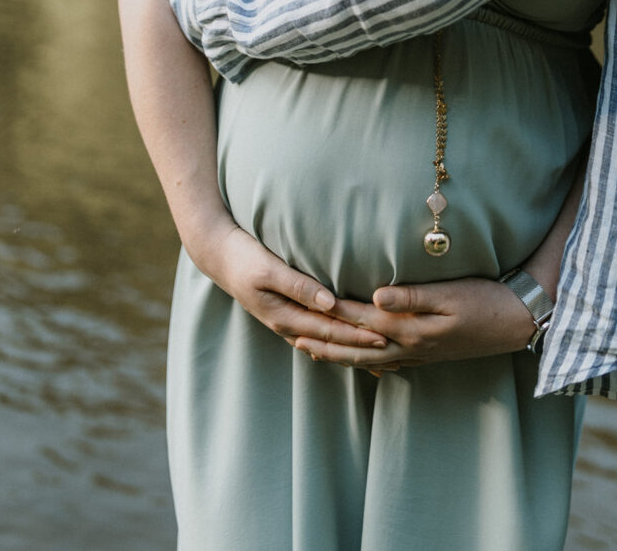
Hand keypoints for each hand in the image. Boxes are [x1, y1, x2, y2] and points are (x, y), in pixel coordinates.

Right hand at [193, 220, 388, 351]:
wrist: (219, 256)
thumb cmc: (244, 257)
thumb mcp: (269, 269)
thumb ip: (299, 285)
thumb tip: (329, 302)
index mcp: (285, 317)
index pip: (330, 331)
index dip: (358, 336)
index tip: (385, 338)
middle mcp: (289, 326)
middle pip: (333, 342)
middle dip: (364, 350)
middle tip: (397, 356)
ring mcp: (289, 323)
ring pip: (328, 343)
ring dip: (355, 351)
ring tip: (384, 360)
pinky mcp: (290, 315)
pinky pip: (320, 334)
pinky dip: (341, 342)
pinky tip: (355, 347)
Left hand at [294, 277, 536, 370]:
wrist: (518, 322)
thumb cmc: (486, 300)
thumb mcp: (451, 294)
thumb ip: (412, 296)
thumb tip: (375, 295)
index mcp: (410, 328)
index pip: (361, 319)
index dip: (331, 312)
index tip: (304, 304)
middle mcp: (409, 346)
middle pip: (357, 346)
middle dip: (325, 341)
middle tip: (292, 334)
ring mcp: (419, 354)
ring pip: (368, 359)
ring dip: (339, 355)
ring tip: (311, 350)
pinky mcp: (428, 354)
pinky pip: (386, 362)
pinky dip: (365, 361)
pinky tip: (358, 361)